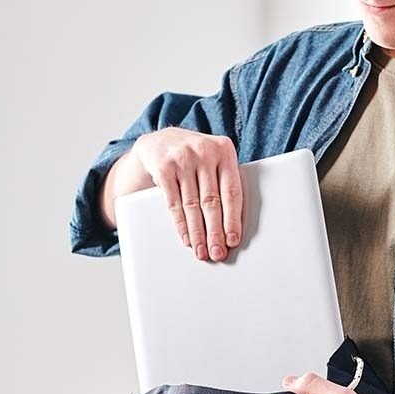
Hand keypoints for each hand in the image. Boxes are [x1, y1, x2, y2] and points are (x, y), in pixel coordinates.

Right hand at [125, 127, 241, 260]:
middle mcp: (204, 152)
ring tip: (202, 250)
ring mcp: (182, 158)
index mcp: (224, 149)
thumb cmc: (196, 156)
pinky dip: (181, 224)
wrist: (161, 140)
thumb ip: (225, 182)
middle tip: (217, 252)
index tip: (233, 240)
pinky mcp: (163, 168)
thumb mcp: (214, 160)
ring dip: (197, 233)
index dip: (233, 219)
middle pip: (211, 201)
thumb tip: (233, 225)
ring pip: (192, 205)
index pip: (231, 191)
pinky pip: (173, 203)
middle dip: (215, 232)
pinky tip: (186, 238)